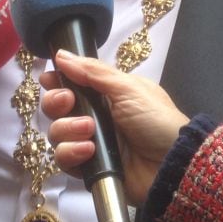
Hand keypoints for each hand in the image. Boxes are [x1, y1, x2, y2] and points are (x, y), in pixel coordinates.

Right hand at [39, 50, 187, 205]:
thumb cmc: (156, 120)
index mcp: (105, 94)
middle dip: (56, 102)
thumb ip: (93, 72)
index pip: (70, 84)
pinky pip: (63, 159)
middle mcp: (93, 116)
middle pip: (56, 107)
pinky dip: (71, 153)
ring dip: (67, 128)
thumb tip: (62, 54)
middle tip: (69, 102)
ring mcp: (89, 142)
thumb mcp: (128, 88)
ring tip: (90, 131)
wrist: (173, 164)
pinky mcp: (88, 168)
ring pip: (56, 133)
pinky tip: (89, 150)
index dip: (56, 81)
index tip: (49, 79)